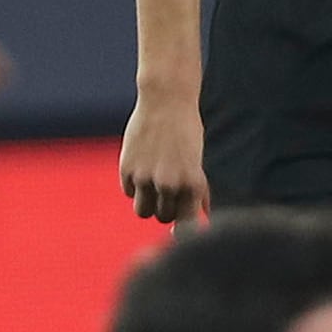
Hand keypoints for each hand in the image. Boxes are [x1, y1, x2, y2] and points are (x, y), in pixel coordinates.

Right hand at [119, 91, 208, 222]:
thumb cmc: (187, 132)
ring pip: (142, 211)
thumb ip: (199, 192)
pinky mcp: (127, 169)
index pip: (185, 226)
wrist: (166, 100)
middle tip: (168, 189)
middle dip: (165, 208)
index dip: (182, 230)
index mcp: (192, 184)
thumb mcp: (198, 162)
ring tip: (153, 184)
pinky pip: (129, 192)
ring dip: (147, 202)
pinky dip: (134, 185)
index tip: (179, 230)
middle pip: (163, 217)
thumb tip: (203, 218)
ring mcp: (146, 177)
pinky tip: (143, 165)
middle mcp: (170, 183)